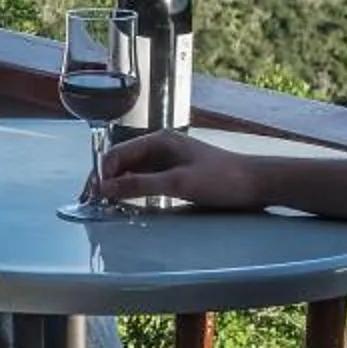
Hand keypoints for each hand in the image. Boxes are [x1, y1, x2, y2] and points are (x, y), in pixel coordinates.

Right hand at [93, 130, 264, 210]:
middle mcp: (160, 148)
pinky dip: (132, 191)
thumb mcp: (177, 183)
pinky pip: (145, 181)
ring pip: (132, 173)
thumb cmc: (220, 179)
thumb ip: (139, 184)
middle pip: (122, 162)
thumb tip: (104, 188)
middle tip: (90, 203)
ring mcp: (167, 162)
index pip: (118, 154)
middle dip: (104, 180)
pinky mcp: (175, 175)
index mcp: (159, 141)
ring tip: (102, 206)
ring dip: (116, 187)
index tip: (92, 196)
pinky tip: (125, 204)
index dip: (102, 174)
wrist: (256, 184)